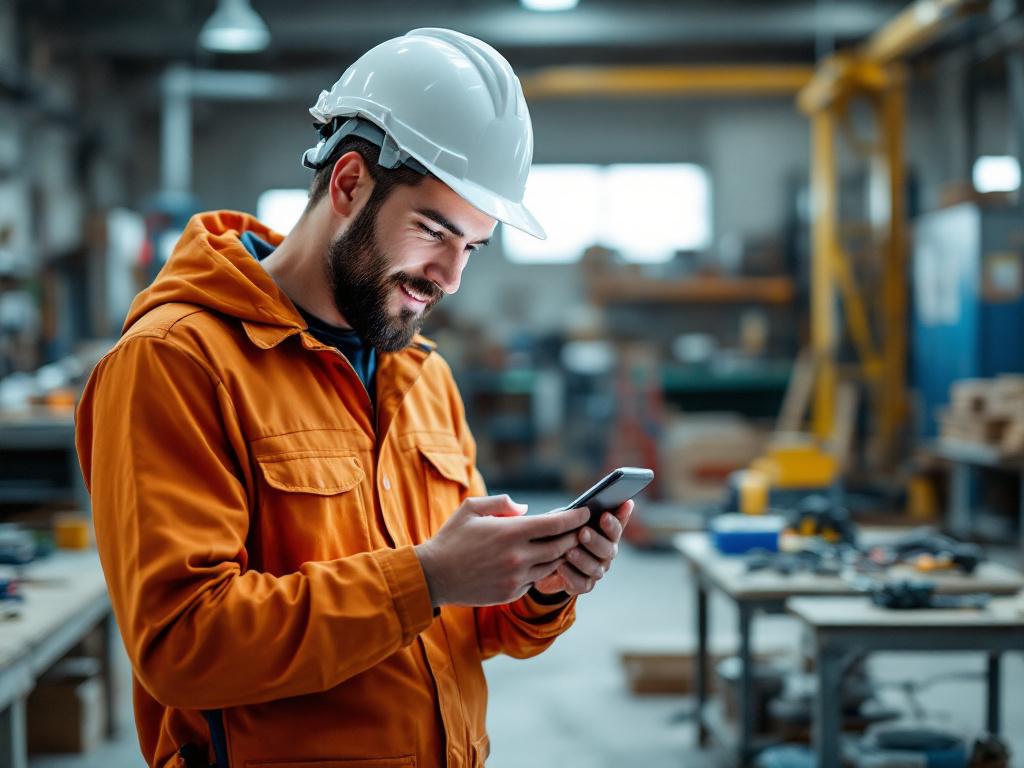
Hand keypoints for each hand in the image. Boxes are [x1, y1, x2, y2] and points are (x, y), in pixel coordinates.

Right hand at [414, 495, 588, 606]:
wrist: (433, 576)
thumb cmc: (452, 538)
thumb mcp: (472, 509)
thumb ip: (501, 503)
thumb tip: (525, 510)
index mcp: (510, 532)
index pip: (555, 524)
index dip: (575, 517)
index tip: (586, 511)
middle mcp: (517, 557)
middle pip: (561, 546)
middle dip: (574, 536)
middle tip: (581, 529)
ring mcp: (515, 578)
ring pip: (552, 565)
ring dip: (561, 555)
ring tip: (565, 544)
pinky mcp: (510, 593)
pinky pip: (536, 581)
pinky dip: (542, 570)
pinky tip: (541, 562)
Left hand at [532, 500, 632, 597]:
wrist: (548, 560)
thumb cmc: (564, 534)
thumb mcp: (572, 520)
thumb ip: (588, 512)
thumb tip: (616, 502)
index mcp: (608, 535)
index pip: (616, 529)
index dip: (612, 523)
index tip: (604, 515)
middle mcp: (606, 554)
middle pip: (608, 549)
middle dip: (595, 540)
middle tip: (583, 532)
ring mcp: (597, 570)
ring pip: (595, 568)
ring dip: (582, 559)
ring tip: (569, 552)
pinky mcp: (584, 585)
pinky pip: (581, 583)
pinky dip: (571, 575)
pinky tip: (561, 567)